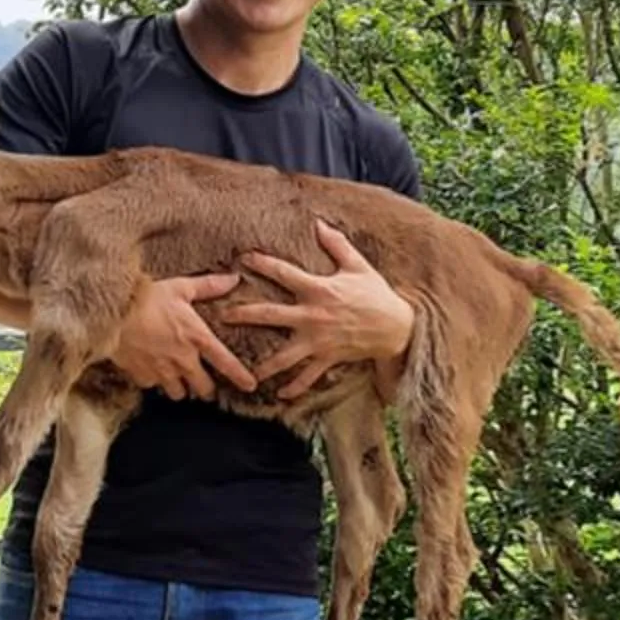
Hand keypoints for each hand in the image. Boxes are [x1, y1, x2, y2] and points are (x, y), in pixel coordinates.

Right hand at [107, 269, 259, 399]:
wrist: (111, 311)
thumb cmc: (147, 297)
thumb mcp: (180, 287)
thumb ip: (208, 286)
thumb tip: (233, 279)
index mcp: (197, 337)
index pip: (226, 363)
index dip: (240, 377)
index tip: (250, 386)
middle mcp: (183, 359)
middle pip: (203, 388)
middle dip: (205, 388)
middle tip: (203, 382)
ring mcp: (162, 371)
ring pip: (178, 393)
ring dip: (180, 387)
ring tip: (176, 377)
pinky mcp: (141, 375)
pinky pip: (152, 386)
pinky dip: (153, 380)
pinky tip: (151, 369)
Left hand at [221, 220, 415, 404]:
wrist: (397, 327)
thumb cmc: (376, 294)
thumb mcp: (359, 266)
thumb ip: (337, 245)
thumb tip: (319, 223)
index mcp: (319, 289)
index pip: (284, 273)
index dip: (262, 263)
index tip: (243, 258)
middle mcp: (313, 315)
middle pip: (271, 314)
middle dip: (245, 314)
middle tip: (222, 316)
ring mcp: (319, 340)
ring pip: (285, 355)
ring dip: (264, 364)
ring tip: (245, 372)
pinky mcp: (328, 358)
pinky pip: (308, 376)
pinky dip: (295, 387)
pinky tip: (280, 395)